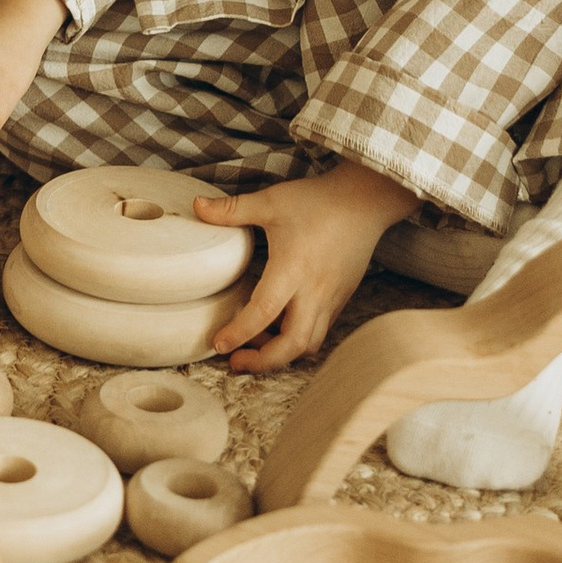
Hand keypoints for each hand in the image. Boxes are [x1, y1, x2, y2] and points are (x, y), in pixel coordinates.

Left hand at [200, 158, 415, 370]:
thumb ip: (232, 209)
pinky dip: (297, 340)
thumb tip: (196, 206)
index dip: (239, 333)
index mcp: (293, 269)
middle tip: (235, 360)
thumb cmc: (318, 201)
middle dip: (262, 361)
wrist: (366, 201)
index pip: (263, 312)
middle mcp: (314, 291)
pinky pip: (319, 331)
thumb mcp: (271, 201)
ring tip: (254, 346)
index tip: (218, 344)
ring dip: (281, 353)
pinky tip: (278, 328)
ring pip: (308, 344)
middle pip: (292, 344)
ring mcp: (331, 298)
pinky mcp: (340, 299)